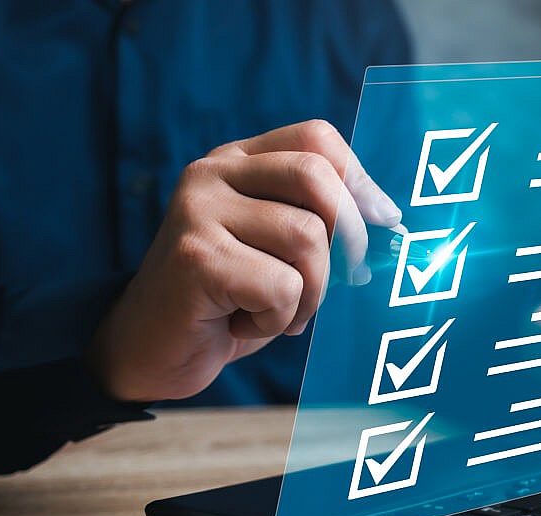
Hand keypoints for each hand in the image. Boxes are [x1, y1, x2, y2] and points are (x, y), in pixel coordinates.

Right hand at [89, 120, 400, 401]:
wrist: (151, 351)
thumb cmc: (226, 303)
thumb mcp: (277, 251)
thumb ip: (319, 224)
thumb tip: (388, 220)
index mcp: (236, 162)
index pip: (314, 138)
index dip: (358, 179)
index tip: (382, 220)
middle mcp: (212, 174)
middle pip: (316, 179)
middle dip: (347, 237)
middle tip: (347, 279)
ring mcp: (198, 212)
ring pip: (306, 239)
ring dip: (309, 293)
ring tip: (275, 311)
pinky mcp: (195, 258)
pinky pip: (280, 286)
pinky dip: (278, 320)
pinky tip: (243, 323)